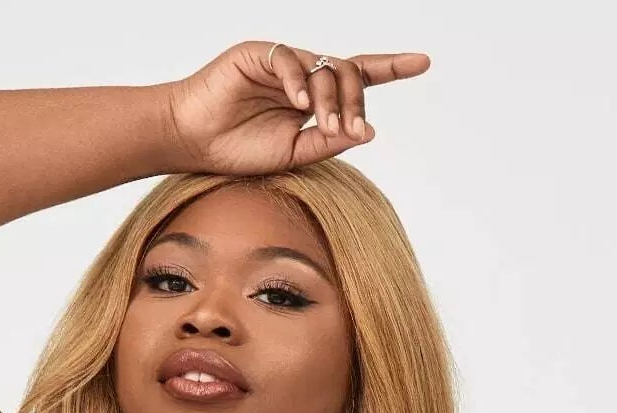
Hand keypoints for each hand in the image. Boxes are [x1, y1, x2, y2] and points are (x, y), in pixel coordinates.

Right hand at [162, 41, 430, 175]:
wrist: (193, 143)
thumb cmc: (238, 151)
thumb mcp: (294, 154)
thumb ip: (329, 141)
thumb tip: (367, 131)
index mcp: (313, 99)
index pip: (358, 78)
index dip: (390, 68)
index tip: (422, 62)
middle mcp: (302, 76)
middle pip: (347, 73)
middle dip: (356, 101)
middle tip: (352, 129)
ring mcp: (282, 62)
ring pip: (324, 67)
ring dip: (332, 98)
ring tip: (325, 126)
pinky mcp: (259, 53)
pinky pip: (290, 59)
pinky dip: (299, 81)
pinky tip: (299, 105)